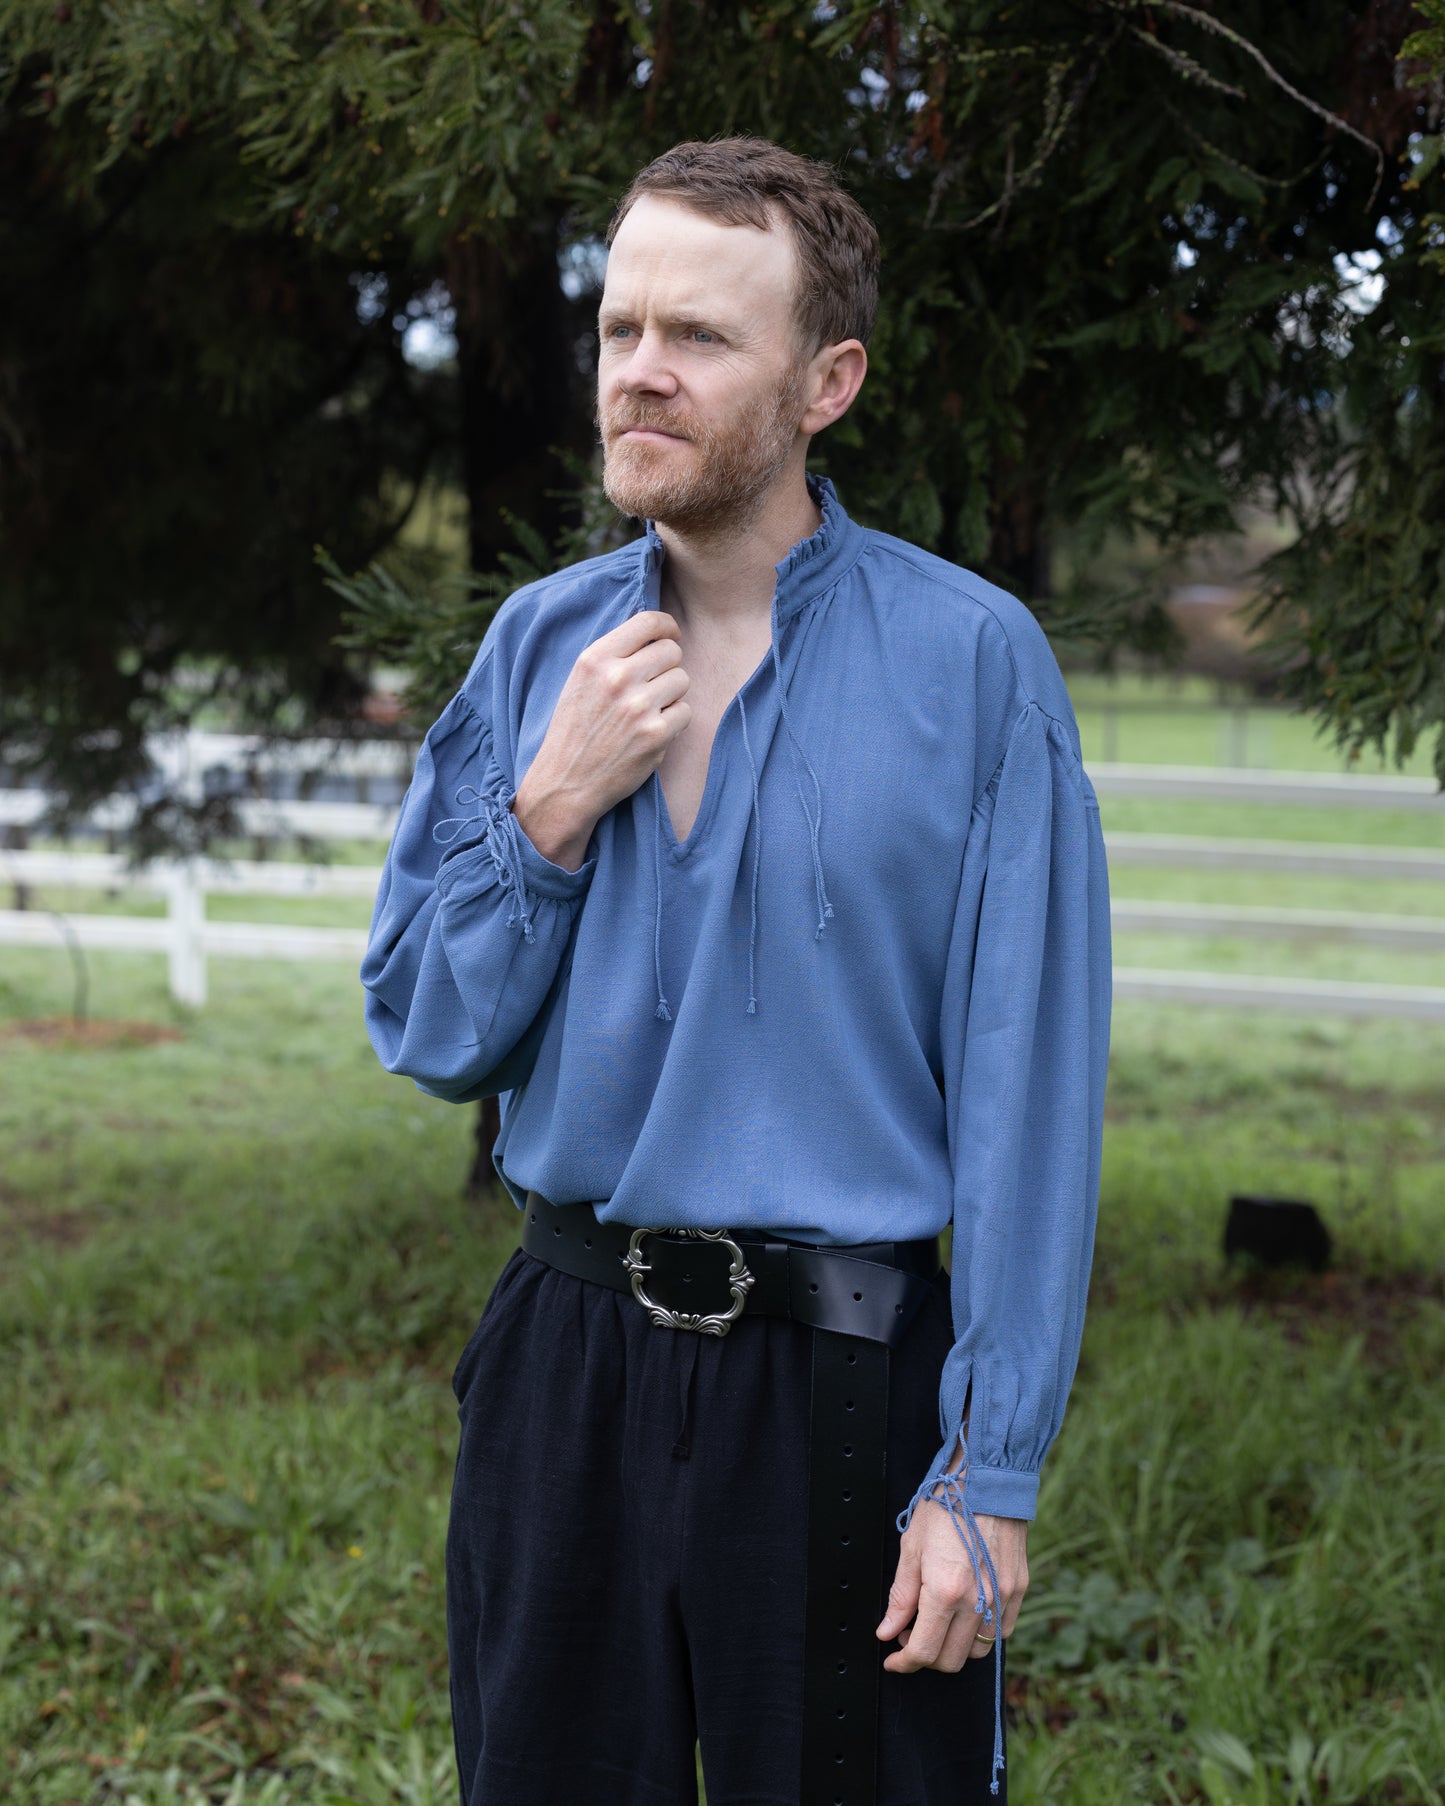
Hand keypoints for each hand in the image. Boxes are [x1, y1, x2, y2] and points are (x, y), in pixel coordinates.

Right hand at [512, 611, 689, 869]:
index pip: (648, 622)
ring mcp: (638, 706)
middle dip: (668, 666)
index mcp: (595, 659)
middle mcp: (616, 678)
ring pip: (682, 680)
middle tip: (653, 685)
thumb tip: (657, 633)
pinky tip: (651, 732)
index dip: (667, 627)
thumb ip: (613, 656)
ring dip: (672, 694)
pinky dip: (674, 722)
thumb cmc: (574, 730)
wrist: (566, 783)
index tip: (670, 636)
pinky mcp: (656, 734)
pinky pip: (685, 712)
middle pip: (671, 652)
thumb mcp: (580, 681)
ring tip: (648, 711)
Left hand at [876, 1459, 1028, 1672]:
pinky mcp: (1018, 1590)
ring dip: (954, 1647)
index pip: (923, 1651)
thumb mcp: (911, 1549)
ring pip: (977, 1651)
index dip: (903, 1662)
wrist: (985, 1479)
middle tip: (911, 1634)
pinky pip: (1001, 1631)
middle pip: (950, 1660)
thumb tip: (888, 1631)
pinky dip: (981, 1632)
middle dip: (926, 1656)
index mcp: (944, 1592)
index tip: (894, 1659)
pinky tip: (966, 1612)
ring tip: (939, 1622)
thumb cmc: (945, 1507)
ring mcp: (1002, 1598)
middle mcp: (977, 1602)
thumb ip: (900, 1597)